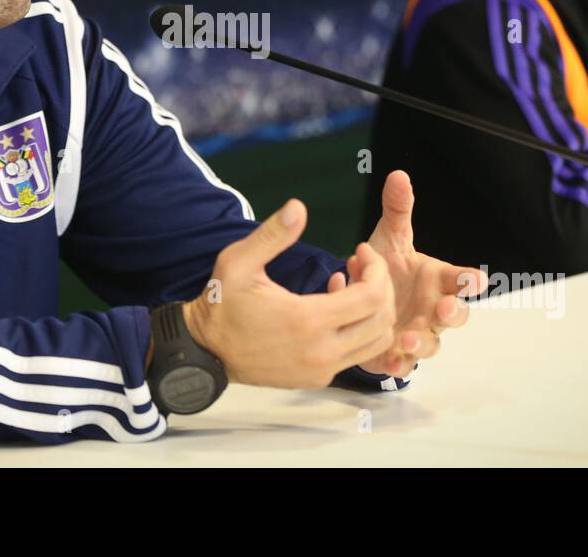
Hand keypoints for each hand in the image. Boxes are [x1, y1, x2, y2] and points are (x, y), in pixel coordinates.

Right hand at [182, 199, 396, 389]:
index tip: (361, 251)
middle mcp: (321, 351)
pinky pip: (355, 355)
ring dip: (374, 313)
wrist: (205, 351)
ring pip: (375, 343)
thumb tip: (298, 207)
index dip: (376, 269)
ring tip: (352, 286)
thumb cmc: (222, 303)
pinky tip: (334, 307)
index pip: (371, 297)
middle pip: (382, 321)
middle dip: (382, 288)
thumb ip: (272, 234)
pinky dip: (358, 330)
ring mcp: (321, 370)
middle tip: (362, 266)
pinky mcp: (316, 380)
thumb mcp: (239, 262)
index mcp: (307, 321)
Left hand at [331, 170, 485, 378]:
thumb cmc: (386, 268)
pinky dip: (395, 363)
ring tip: (406, 341)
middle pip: (456, 316)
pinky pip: (402, 365)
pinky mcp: (396, 355)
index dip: (470, 279)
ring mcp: (418, 334)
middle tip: (442, 309)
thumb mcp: (389, 238)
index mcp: (437, 279)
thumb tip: (398, 174)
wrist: (360, 298)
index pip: (461, 278)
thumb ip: (397, 210)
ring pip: (432, 346)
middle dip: (452, 314)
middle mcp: (433, 309)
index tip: (477, 278)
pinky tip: (385, 360)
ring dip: (422, 345)